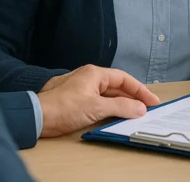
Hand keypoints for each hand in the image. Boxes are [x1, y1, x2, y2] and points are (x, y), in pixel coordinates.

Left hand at [37, 65, 160, 136]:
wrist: (37, 116)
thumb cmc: (63, 108)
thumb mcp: (96, 107)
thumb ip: (121, 106)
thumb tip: (140, 108)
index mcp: (95, 73)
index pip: (124, 79)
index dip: (140, 90)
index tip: (152, 100)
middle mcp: (89, 77)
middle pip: (117, 86)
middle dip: (133, 97)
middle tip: (147, 108)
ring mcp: (82, 88)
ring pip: (108, 94)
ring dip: (122, 103)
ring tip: (135, 113)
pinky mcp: (76, 99)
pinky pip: (99, 101)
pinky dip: (110, 107)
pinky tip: (115, 115)